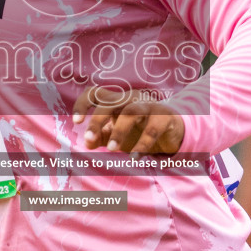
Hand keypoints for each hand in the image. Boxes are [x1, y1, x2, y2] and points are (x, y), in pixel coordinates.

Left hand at [72, 85, 186, 155]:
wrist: (174, 131)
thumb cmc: (140, 130)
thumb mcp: (117, 134)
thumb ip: (101, 137)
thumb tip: (87, 144)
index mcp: (116, 100)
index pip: (95, 93)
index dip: (83, 104)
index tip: (76, 122)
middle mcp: (131, 99)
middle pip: (109, 102)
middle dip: (97, 120)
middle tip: (89, 138)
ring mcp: (148, 106)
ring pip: (130, 112)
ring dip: (119, 131)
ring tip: (111, 149)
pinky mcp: (164, 116)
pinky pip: (152, 129)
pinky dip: (142, 144)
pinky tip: (135, 157)